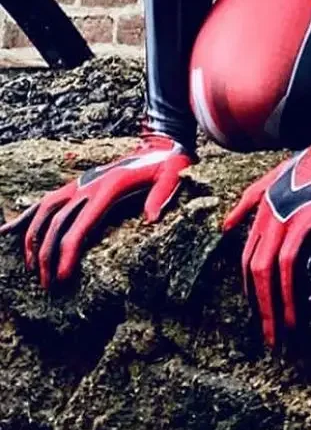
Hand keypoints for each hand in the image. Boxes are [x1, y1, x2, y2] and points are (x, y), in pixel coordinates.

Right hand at [0, 126, 190, 288]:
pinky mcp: (78, 184)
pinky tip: (6, 231)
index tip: (61, 278)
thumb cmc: (169, 163)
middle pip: (56, 225)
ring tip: (32, 268)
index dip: (66, 254)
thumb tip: (150, 220)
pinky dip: (25, 216)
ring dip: (32, 241)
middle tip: (48, 286)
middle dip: (47, 257)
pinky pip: (46, 201)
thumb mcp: (174, 174)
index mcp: (108, 188)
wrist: (161, 143)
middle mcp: (88, 185)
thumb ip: (163, 195)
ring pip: (44, 212)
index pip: (79, 228)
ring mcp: (80, 183)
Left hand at [222, 74, 310, 348]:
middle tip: (273, 337)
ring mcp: (308, 211)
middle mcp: (281, 212)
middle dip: (265, 308)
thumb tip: (224, 227)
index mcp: (266, 209)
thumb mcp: (273, 177)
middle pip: (262, 268)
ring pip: (288, 264)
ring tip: (295, 326)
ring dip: (289, 301)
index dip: (250, 293)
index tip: (259, 317)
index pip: (248, 260)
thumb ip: (248, 202)